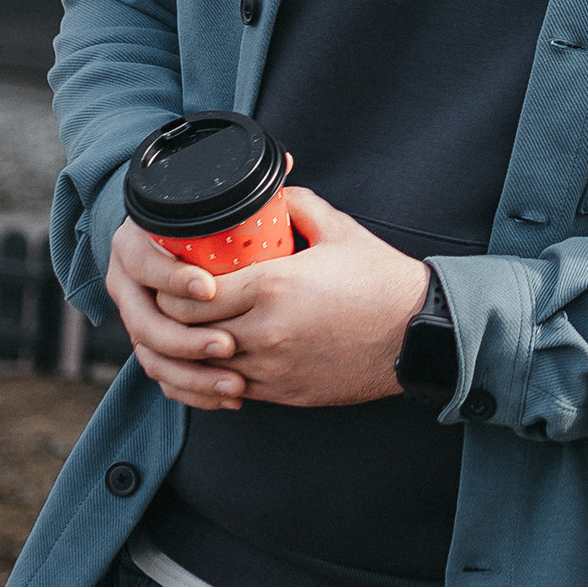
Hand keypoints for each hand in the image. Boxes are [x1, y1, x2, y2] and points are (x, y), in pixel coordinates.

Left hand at [111, 189, 429, 411]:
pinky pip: (230, 391)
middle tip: (173, 305)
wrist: (418, 334)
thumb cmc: (381, 281)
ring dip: (191, 353)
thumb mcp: (340, 230)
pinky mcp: (284, 393)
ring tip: (189, 335)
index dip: (169, 289)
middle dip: (172, 320)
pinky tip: (218, 361)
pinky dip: (215, 377)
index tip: (172, 279)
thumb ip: (299, 205)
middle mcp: (265, 331)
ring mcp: (273, 368)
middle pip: (187, 334)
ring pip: (204, 368)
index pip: (189, 296)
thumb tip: (276, 193)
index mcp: (272, 286)